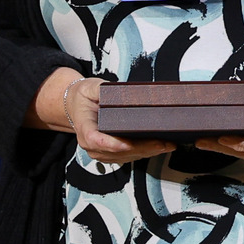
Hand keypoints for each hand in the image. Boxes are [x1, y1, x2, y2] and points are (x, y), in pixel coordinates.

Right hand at [34, 67, 171, 163]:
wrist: (76, 106)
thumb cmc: (84, 97)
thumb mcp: (89, 87)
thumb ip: (101, 89)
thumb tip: (117, 90)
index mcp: (84, 128)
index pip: (96, 140)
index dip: (112, 144)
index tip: (127, 143)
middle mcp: (91, 145)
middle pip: (117, 151)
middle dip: (141, 148)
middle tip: (162, 143)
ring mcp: (100, 152)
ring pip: (126, 156)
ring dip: (147, 152)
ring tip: (167, 145)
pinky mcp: (110, 154)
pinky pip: (129, 156)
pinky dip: (145, 153)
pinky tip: (160, 147)